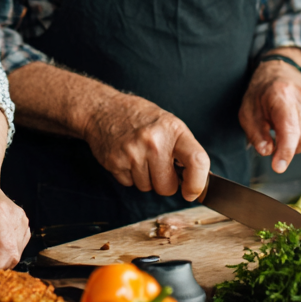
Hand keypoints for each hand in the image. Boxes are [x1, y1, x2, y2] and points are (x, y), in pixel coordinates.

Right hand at [83, 92, 209, 201]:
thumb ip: (183, 150)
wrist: (103, 108)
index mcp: (173, 129)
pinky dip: (129, 176)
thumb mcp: (168, 124)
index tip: (191, 193)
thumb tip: (198, 182)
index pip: (197, 161)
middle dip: (164, 183)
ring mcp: (133, 152)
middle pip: (167, 187)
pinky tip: (127, 157)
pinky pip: (129, 184)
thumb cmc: (139, 117)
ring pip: (147, 188)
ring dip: (145, 178)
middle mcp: (154, 141)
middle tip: (157, 164)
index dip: (197, 183)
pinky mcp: (115, 162)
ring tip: (139, 155)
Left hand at [239, 58, 300, 173]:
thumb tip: (267, 152)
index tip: (278, 166)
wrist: (277, 77)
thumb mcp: (248, 114)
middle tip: (273, 143)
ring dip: (295, 146)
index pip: (289, 130)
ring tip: (281, 133)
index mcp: (281, 97)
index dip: (285, 152)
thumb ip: (256, 134)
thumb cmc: (261, 95)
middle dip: (288, 149)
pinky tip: (291, 130)